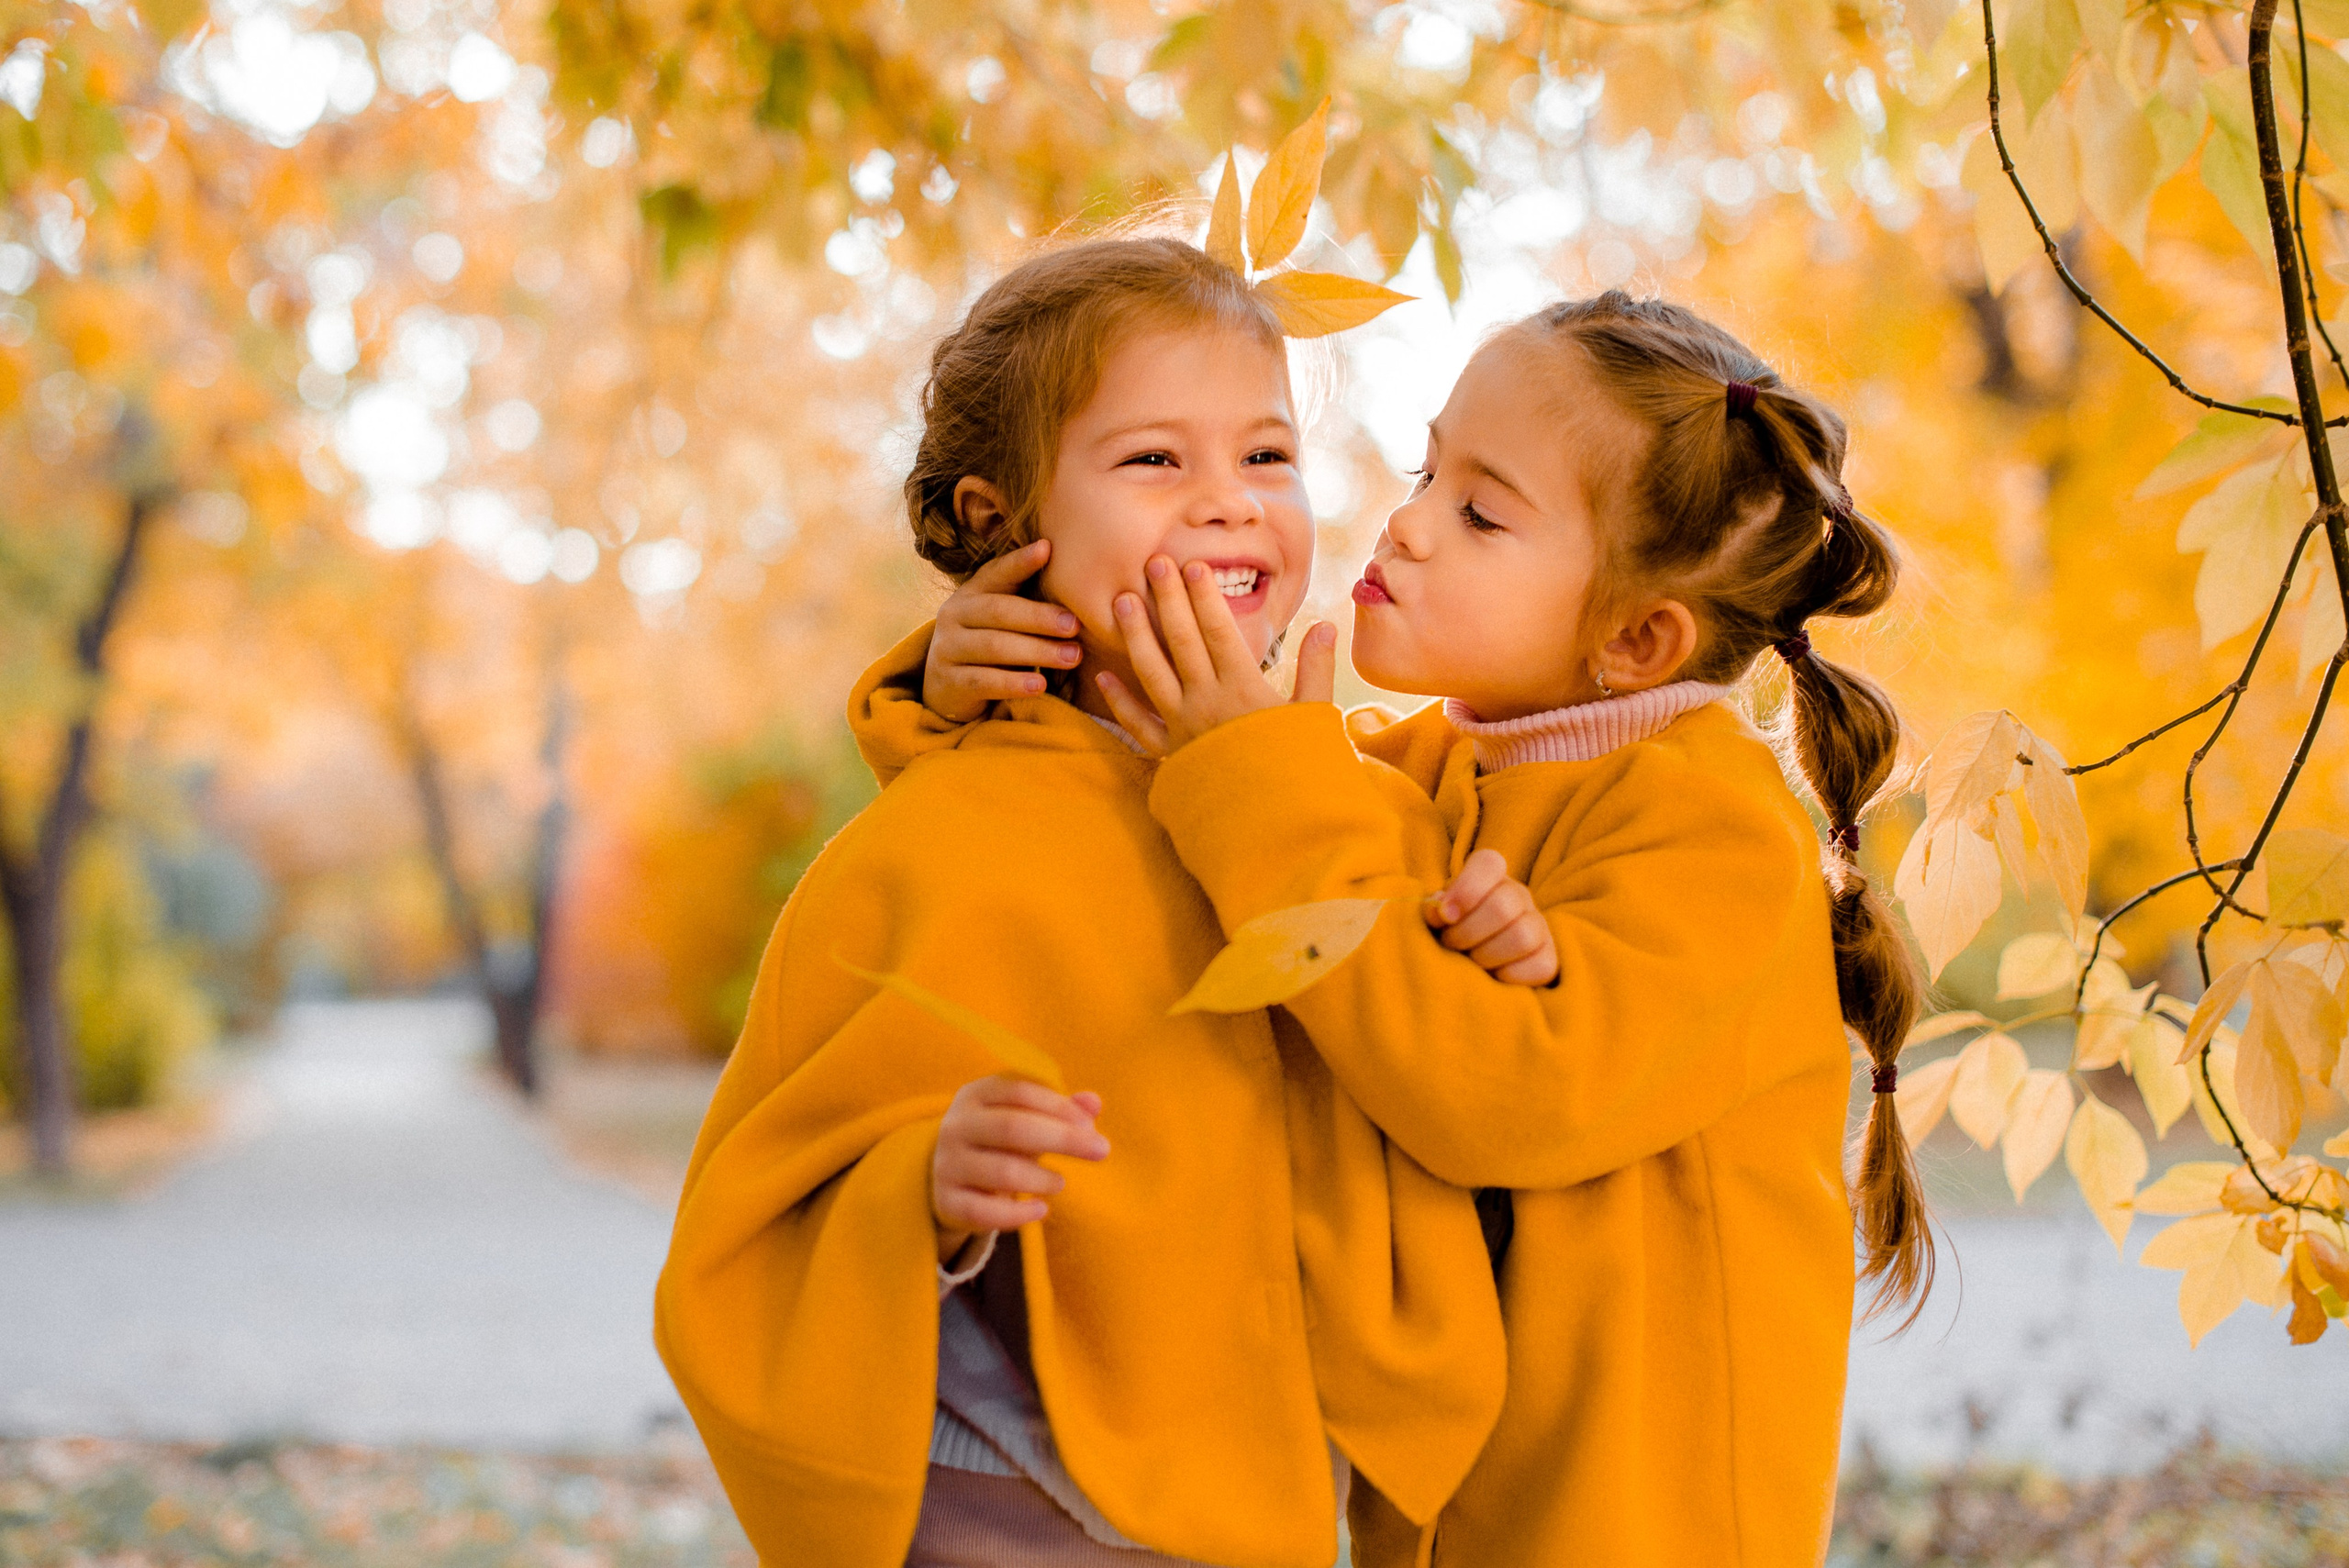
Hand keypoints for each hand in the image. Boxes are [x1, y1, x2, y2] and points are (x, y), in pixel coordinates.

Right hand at [924, 540, 1083, 722]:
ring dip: (1036, 652)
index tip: (1047, 548)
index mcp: (971, 593)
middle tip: (1075, 626)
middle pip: (999, 611)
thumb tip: (1081, 576)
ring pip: (993, 647)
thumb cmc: (991, 644)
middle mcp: (954, 615)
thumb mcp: (1002, 619)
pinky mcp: (949, 682)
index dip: (1020, 562)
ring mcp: (947, 648)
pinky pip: (984, 681)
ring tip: (1072, 657)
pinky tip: (1041, 686)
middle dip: (1040, 618)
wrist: (949, 689)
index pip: (996, 573)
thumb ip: (1025, 598)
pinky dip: (1014, 683)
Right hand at [932, 1074, 1109, 1262]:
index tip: (1091, 1124)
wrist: (953, 1177)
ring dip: (1041, 1178)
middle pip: (1011, 1127)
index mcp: (976, 1094)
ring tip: (1061, 1182)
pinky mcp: (947, 1201)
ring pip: (1001, 1171)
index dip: (1059, 1107)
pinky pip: (983, 1211)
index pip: (1020, 1092)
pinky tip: (1041, 1209)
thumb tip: (1094, 1103)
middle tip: (1102, 1150)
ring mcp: (947, 1164)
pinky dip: (1018, 1215)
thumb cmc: (1001, 1140)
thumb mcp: (1028, 1118)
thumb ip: (1062, 1110)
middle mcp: (956, 1125)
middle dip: (1062, 1139)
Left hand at [1095, 554, 1336, 751]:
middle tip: (1153, 563)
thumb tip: (1325, 624)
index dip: (1205, 596)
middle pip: (1181, 641)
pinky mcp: (1170, 755)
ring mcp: (1182, 728)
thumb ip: (1316, 668)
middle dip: (1167, 599)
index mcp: (1243, 689)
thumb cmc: (1300, 769)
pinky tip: (1104, 675)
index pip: (1218, 631)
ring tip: (1123, 601)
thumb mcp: (1315, 717)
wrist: (1275, 825)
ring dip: (1137, 635)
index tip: (1194, 565)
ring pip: (1152, 673)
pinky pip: (1138, 725)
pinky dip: (1120, 701)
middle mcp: (1206, 702)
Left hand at [1425, 850, 1557, 987]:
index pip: (1489, 863)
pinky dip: (1509, 977)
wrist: (1471, 964)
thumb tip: (1439, 911)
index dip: (1466, 889)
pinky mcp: (1548, 958)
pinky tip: (1493, 976)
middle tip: (1451, 944)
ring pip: (1522, 936)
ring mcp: (1539, 925)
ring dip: (1486, 956)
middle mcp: (1519, 895)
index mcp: (1490, 876)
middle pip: (1502, 906)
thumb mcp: (1436, 917)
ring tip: (1470, 962)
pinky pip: (1539, 967)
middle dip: (1467, 933)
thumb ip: (1434, 909)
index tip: (1445, 916)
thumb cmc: (1449, 932)